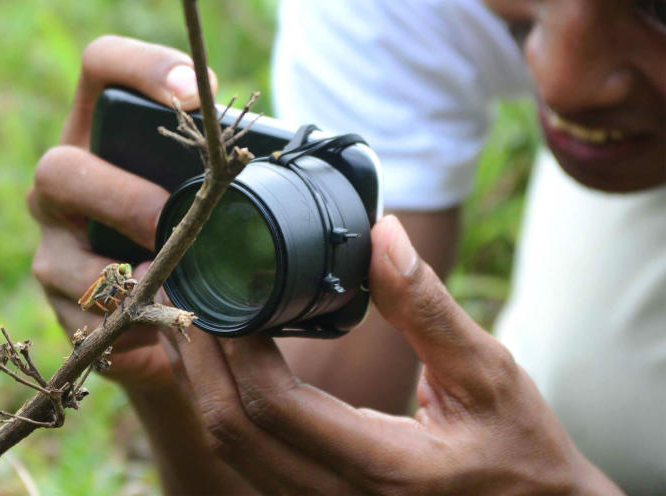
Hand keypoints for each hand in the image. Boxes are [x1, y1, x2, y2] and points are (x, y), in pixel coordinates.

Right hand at [28, 35, 216, 389]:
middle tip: (171, 223)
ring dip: (125, 275)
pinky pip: (81, 312)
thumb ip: (224, 167)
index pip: (102, 65)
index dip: (142, 69)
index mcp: (102, 127)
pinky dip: (127, 319)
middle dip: (123, 200)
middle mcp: (63, 177)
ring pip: (63, 253)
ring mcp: (53, 238)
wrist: (168, 306)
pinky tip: (159, 323)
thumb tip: (288, 164)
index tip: (196, 94)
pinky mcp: (58, 297)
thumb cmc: (194, 224)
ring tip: (173, 288)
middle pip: (59, 167)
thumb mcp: (206, 184)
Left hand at [163, 215, 622, 494]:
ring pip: (230, 450)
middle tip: (186, 292)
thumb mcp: (488, 373)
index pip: (275, 405)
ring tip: (190, 319)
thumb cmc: (517, 448)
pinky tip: (219, 365)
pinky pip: (247, 459)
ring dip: (201, 382)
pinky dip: (223, 408)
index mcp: (384, 470)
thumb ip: (428, 308)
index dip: (236, 344)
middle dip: (199, 358)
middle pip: (233, 430)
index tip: (227, 287)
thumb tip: (381, 233)